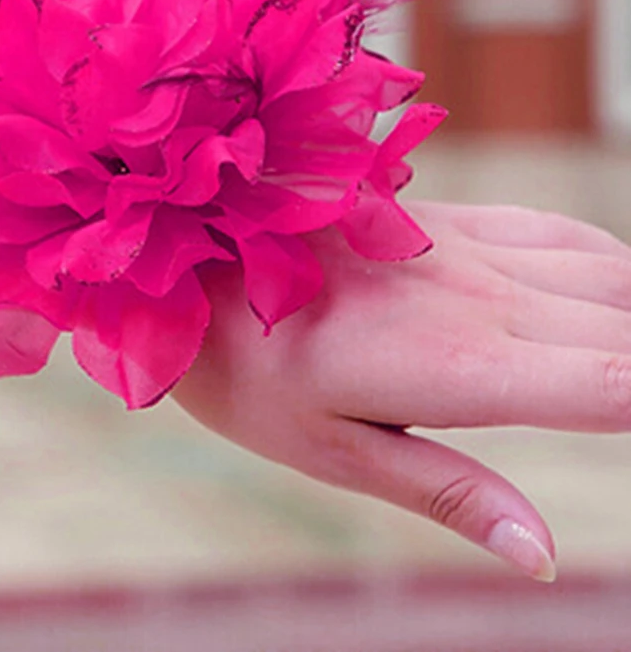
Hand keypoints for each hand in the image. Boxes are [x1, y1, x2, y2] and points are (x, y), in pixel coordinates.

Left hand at [173, 201, 630, 580]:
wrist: (190, 258)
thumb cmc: (247, 369)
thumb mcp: (333, 451)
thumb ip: (449, 494)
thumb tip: (543, 554)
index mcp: (459, 366)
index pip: (617, 384)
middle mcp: (480, 297)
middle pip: (629, 329)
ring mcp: (466, 250)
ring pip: (611, 274)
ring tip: (625, 366)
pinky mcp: (448, 223)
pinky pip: (559, 234)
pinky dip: (611, 267)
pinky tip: (611, 293)